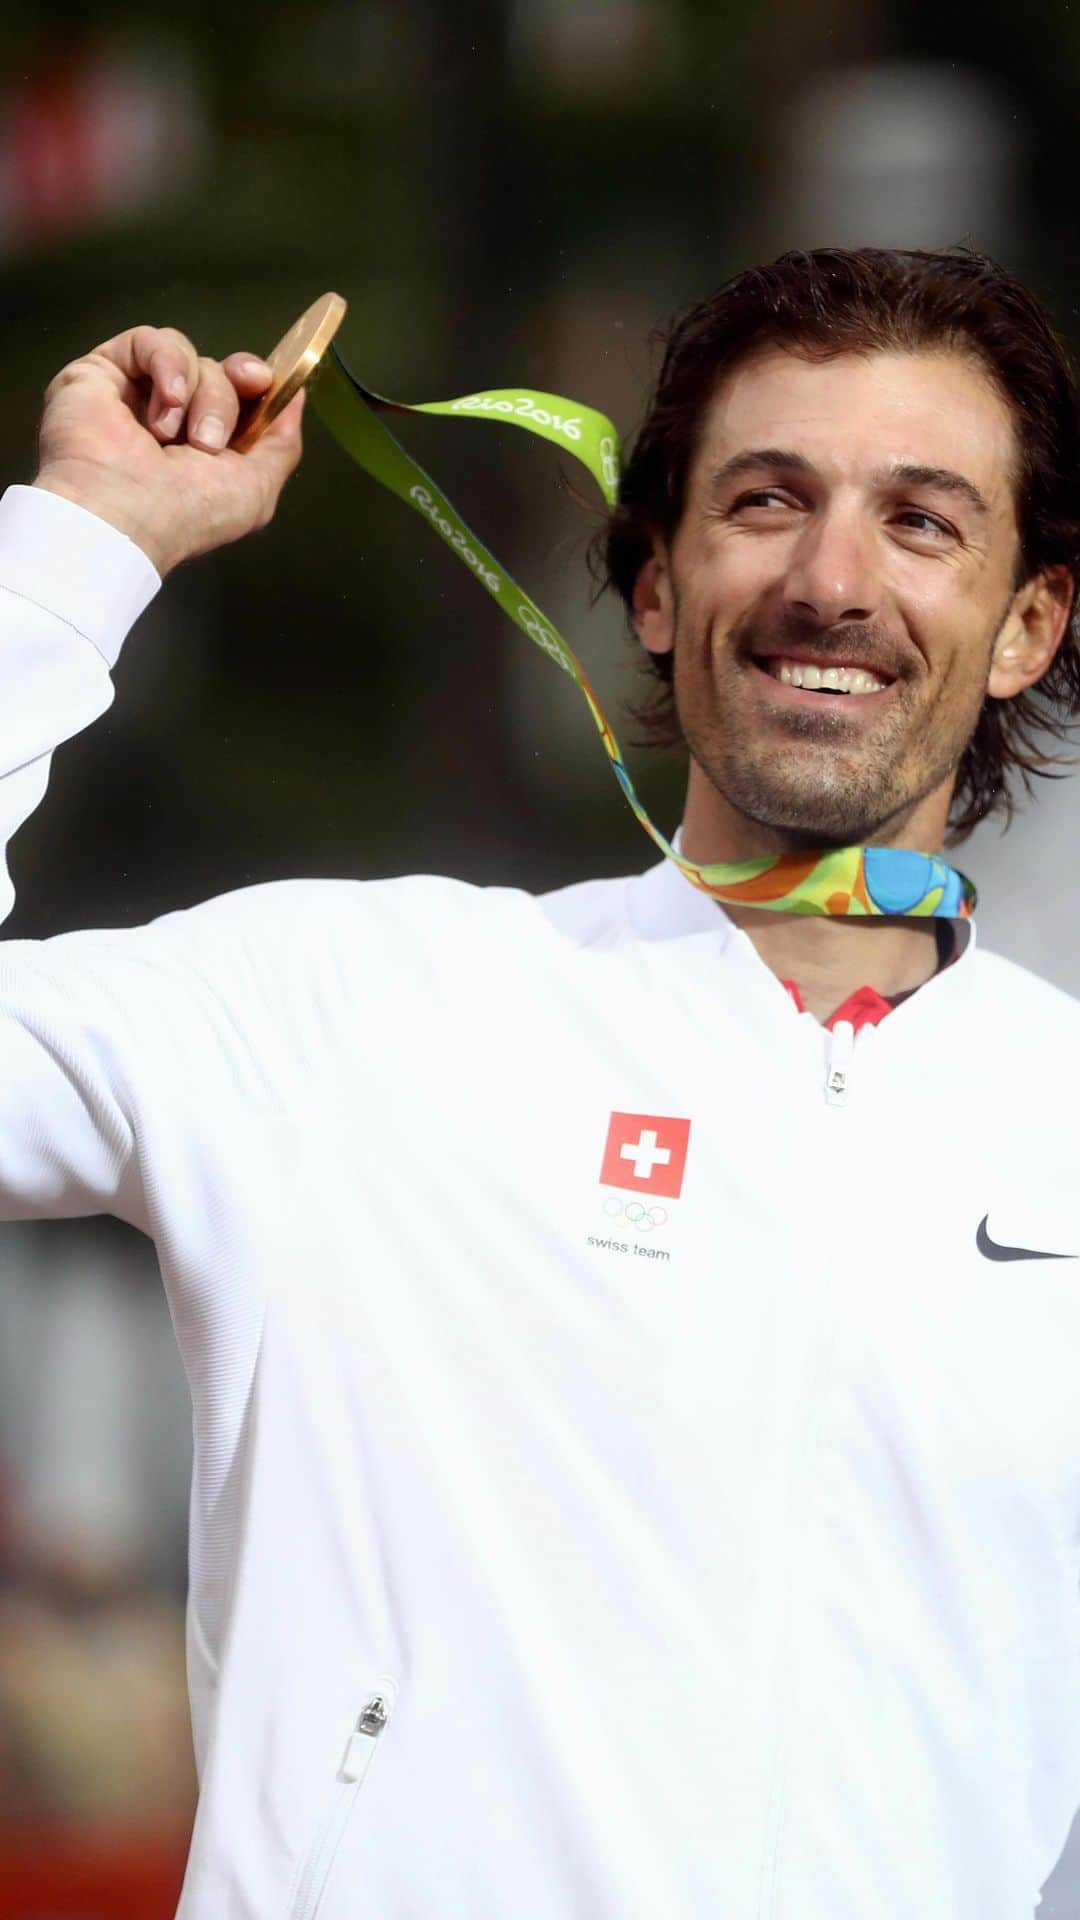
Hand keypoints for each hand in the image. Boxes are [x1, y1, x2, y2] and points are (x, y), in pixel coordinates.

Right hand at [32, 324, 304, 576]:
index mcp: (206, 446)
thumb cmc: (189, 512)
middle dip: (225, 398)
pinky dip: (168, 366)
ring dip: (197, 396)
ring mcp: (138, 393)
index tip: (263, 382)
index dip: (256, 382)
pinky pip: (151, 341)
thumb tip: (295, 395)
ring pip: (190, 358)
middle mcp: (174, 418)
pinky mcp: (105, 370)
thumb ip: (282, 443)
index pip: (240, 394)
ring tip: (175, 437)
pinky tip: (164, 405)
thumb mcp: (256, 488)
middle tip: (211, 439)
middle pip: (219, 374)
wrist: (121, 514)